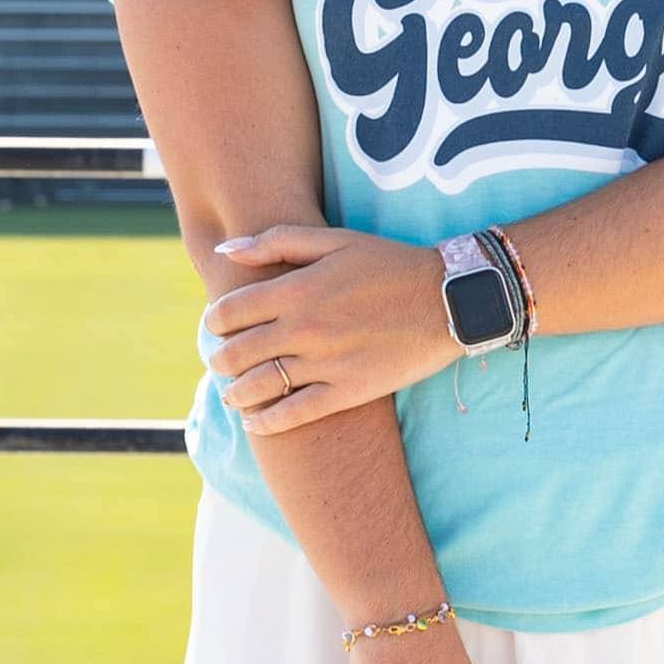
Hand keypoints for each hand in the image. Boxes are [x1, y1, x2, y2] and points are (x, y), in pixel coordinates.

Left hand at [204, 221, 463, 436]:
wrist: (449, 300)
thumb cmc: (390, 264)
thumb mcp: (336, 240)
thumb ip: (278, 241)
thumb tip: (225, 251)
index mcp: (297, 289)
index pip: (230, 311)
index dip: (214, 320)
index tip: (215, 325)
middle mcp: (304, 329)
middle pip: (236, 353)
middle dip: (220, 359)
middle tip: (219, 361)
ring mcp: (325, 363)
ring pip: (258, 387)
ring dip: (235, 393)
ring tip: (233, 393)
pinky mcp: (347, 392)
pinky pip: (293, 415)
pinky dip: (265, 422)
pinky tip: (255, 422)